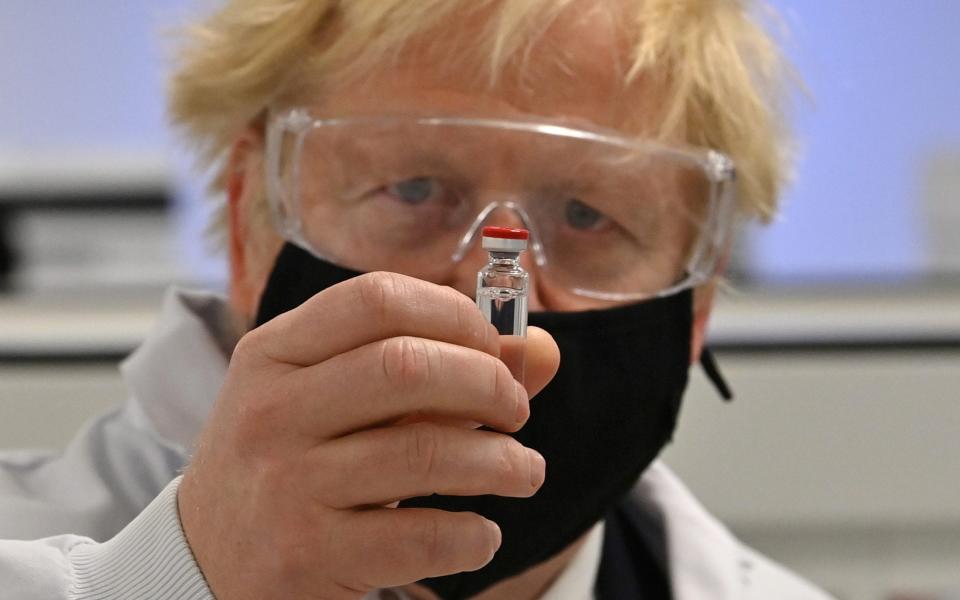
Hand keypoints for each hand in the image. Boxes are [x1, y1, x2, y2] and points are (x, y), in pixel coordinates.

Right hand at [178, 272, 559, 598]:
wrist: (204, 560)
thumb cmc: (288, 461)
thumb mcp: (332, 399)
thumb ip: (435, 368)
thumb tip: (540, 349)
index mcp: (275, 352)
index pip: (376, 299)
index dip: (453, 314)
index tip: (490, 345)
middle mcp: (271, 410)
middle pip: (405, 366)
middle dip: (487, 383)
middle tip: (515, 411)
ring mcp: (285, 484)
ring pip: (424, 453)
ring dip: (502, 463)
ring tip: (525, 472)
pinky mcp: (306, 554)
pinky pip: (419, 537)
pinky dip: (472, 536)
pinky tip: (480, 533)